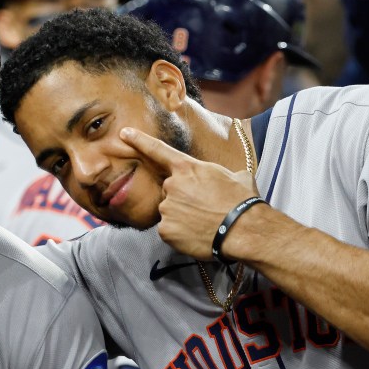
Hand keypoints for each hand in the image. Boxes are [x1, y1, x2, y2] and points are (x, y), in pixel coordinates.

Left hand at [120, 127, 259, 259]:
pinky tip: (196, 234)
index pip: (158, 151)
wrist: (244, 229)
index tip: (124, 134)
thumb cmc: (243, 202)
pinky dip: (180, 234)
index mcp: (188, 168)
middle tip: (203, 209)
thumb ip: (220, 174)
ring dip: (182, 217)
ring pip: (169, 212)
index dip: (140, 141)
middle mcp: (173, 185)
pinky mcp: (166, 230)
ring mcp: (167, 208)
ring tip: (203, 223)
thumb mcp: (237, 176)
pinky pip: (169, 230)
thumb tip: (232, 178)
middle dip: (182, 198)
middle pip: (169, 190)